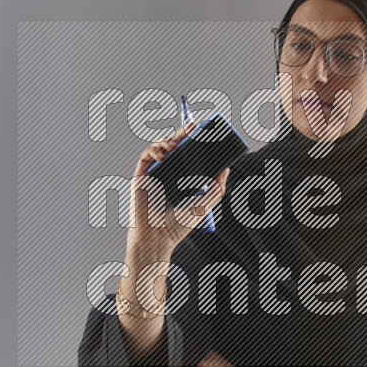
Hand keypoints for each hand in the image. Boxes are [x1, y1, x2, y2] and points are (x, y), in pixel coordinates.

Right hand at [127, 122, 231, 254]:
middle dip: (183, 134)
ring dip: (167, 140)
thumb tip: (226, 169)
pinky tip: (164, 154)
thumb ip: (216, 189)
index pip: (188, 154)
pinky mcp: (140, 177)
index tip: (205, 132)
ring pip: (158, 147)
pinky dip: (154, 150)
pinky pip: (145, 157)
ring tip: (177, 143)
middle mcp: (167, 173)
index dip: (194, 141)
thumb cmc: (177, 227)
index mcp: (181, 178)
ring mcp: (153, 174)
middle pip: (174, 147)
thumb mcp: (204, 206)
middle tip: (194, 126)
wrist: (157, 240)